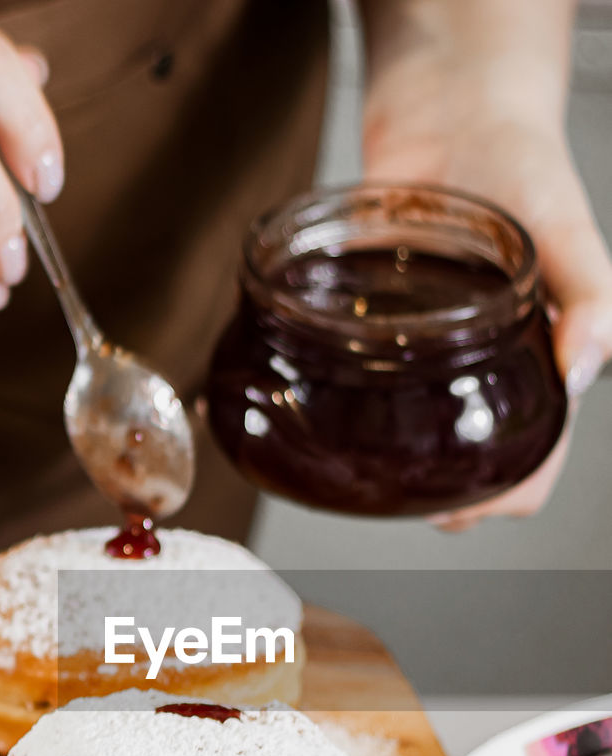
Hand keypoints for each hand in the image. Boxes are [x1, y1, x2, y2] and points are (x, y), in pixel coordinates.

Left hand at [360, 1, 611, 526]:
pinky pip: (357, 374)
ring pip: (409, 432)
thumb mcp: (570, 231)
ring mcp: (426, 351)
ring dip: (387, 459)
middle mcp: (480, 366)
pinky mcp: (377, 324)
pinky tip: (309, 405)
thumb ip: (588, 299)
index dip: (503, 498)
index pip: (532, 459)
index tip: (461, 514)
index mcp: (538, 360)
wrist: (454, 105)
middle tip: (396, 499)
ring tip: (355, 464)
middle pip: (464, 462)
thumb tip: (583, 371)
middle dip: (437, 495)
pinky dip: (334, 396)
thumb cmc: (524, 164)